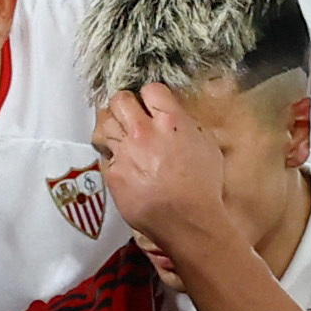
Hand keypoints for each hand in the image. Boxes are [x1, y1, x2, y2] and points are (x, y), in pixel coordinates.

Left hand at [92, 85, 230, 250]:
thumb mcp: (207, 146)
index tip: (150, 104)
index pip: (150, 88)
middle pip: (120, 100)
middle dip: (123, 104)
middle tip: (127, 113)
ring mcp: (125, 153)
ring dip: (109, 124)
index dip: (150, 95)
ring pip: (103, 123)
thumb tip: (175, 117)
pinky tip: (119, 160)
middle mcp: (143, 132)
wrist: (188, 222)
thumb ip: (187, 125)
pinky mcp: (113, 174)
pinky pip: (103, 154)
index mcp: (171, 121)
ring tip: (116, 132)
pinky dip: (110, 155)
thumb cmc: (203, 188)